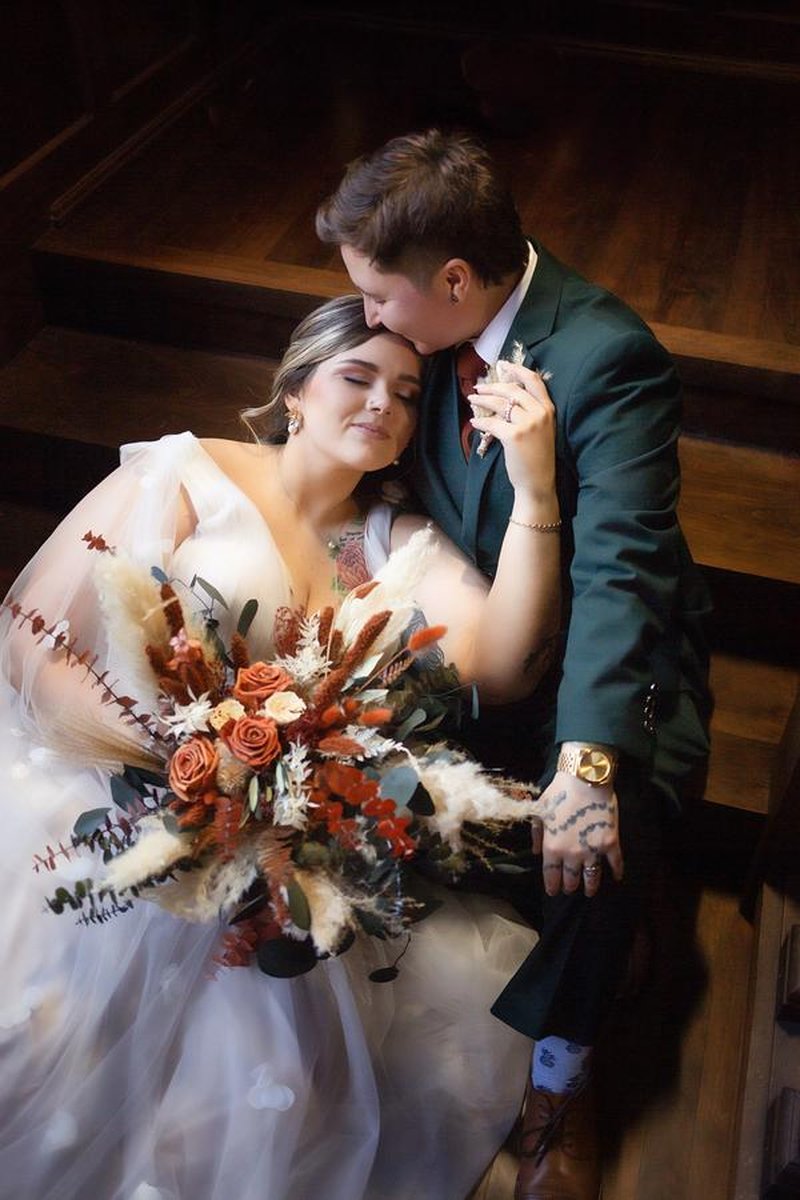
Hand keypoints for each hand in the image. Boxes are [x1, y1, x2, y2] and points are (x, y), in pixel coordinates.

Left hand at [469, 362, 555, 500]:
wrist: (537, 481)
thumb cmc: (536, 457)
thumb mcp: (541, 429)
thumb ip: (529, 411)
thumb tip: (506, 397)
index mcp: (548, 409)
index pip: (534, 381)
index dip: (518, 370)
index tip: (503, 365)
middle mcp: (540, 413)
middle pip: (512, 390)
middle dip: (492, 386)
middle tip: (478, 388)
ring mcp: (528, 424)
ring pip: (500, 404)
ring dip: (483, 400)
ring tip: (472, 399)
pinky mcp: (514, 436)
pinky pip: (492, 422)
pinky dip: (481, 421)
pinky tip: (474, 421)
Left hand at [532, 772, 624, 896]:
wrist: (584, 780)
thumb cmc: (559, 793)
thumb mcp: (539, 811)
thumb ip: (537, 834)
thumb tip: (536, 852)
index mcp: (553, 847)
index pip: (551, 874)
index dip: (552, 885)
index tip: (553, 892)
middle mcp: (572, 853)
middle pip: (571, 878)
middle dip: (569, 886)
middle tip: (570, 889)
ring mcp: (593, 850)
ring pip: (592, 876)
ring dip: (590, 886)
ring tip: (589, 892)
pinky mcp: (610, 843)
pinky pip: (615, 863)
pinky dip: (617, 872)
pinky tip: (617, 878)